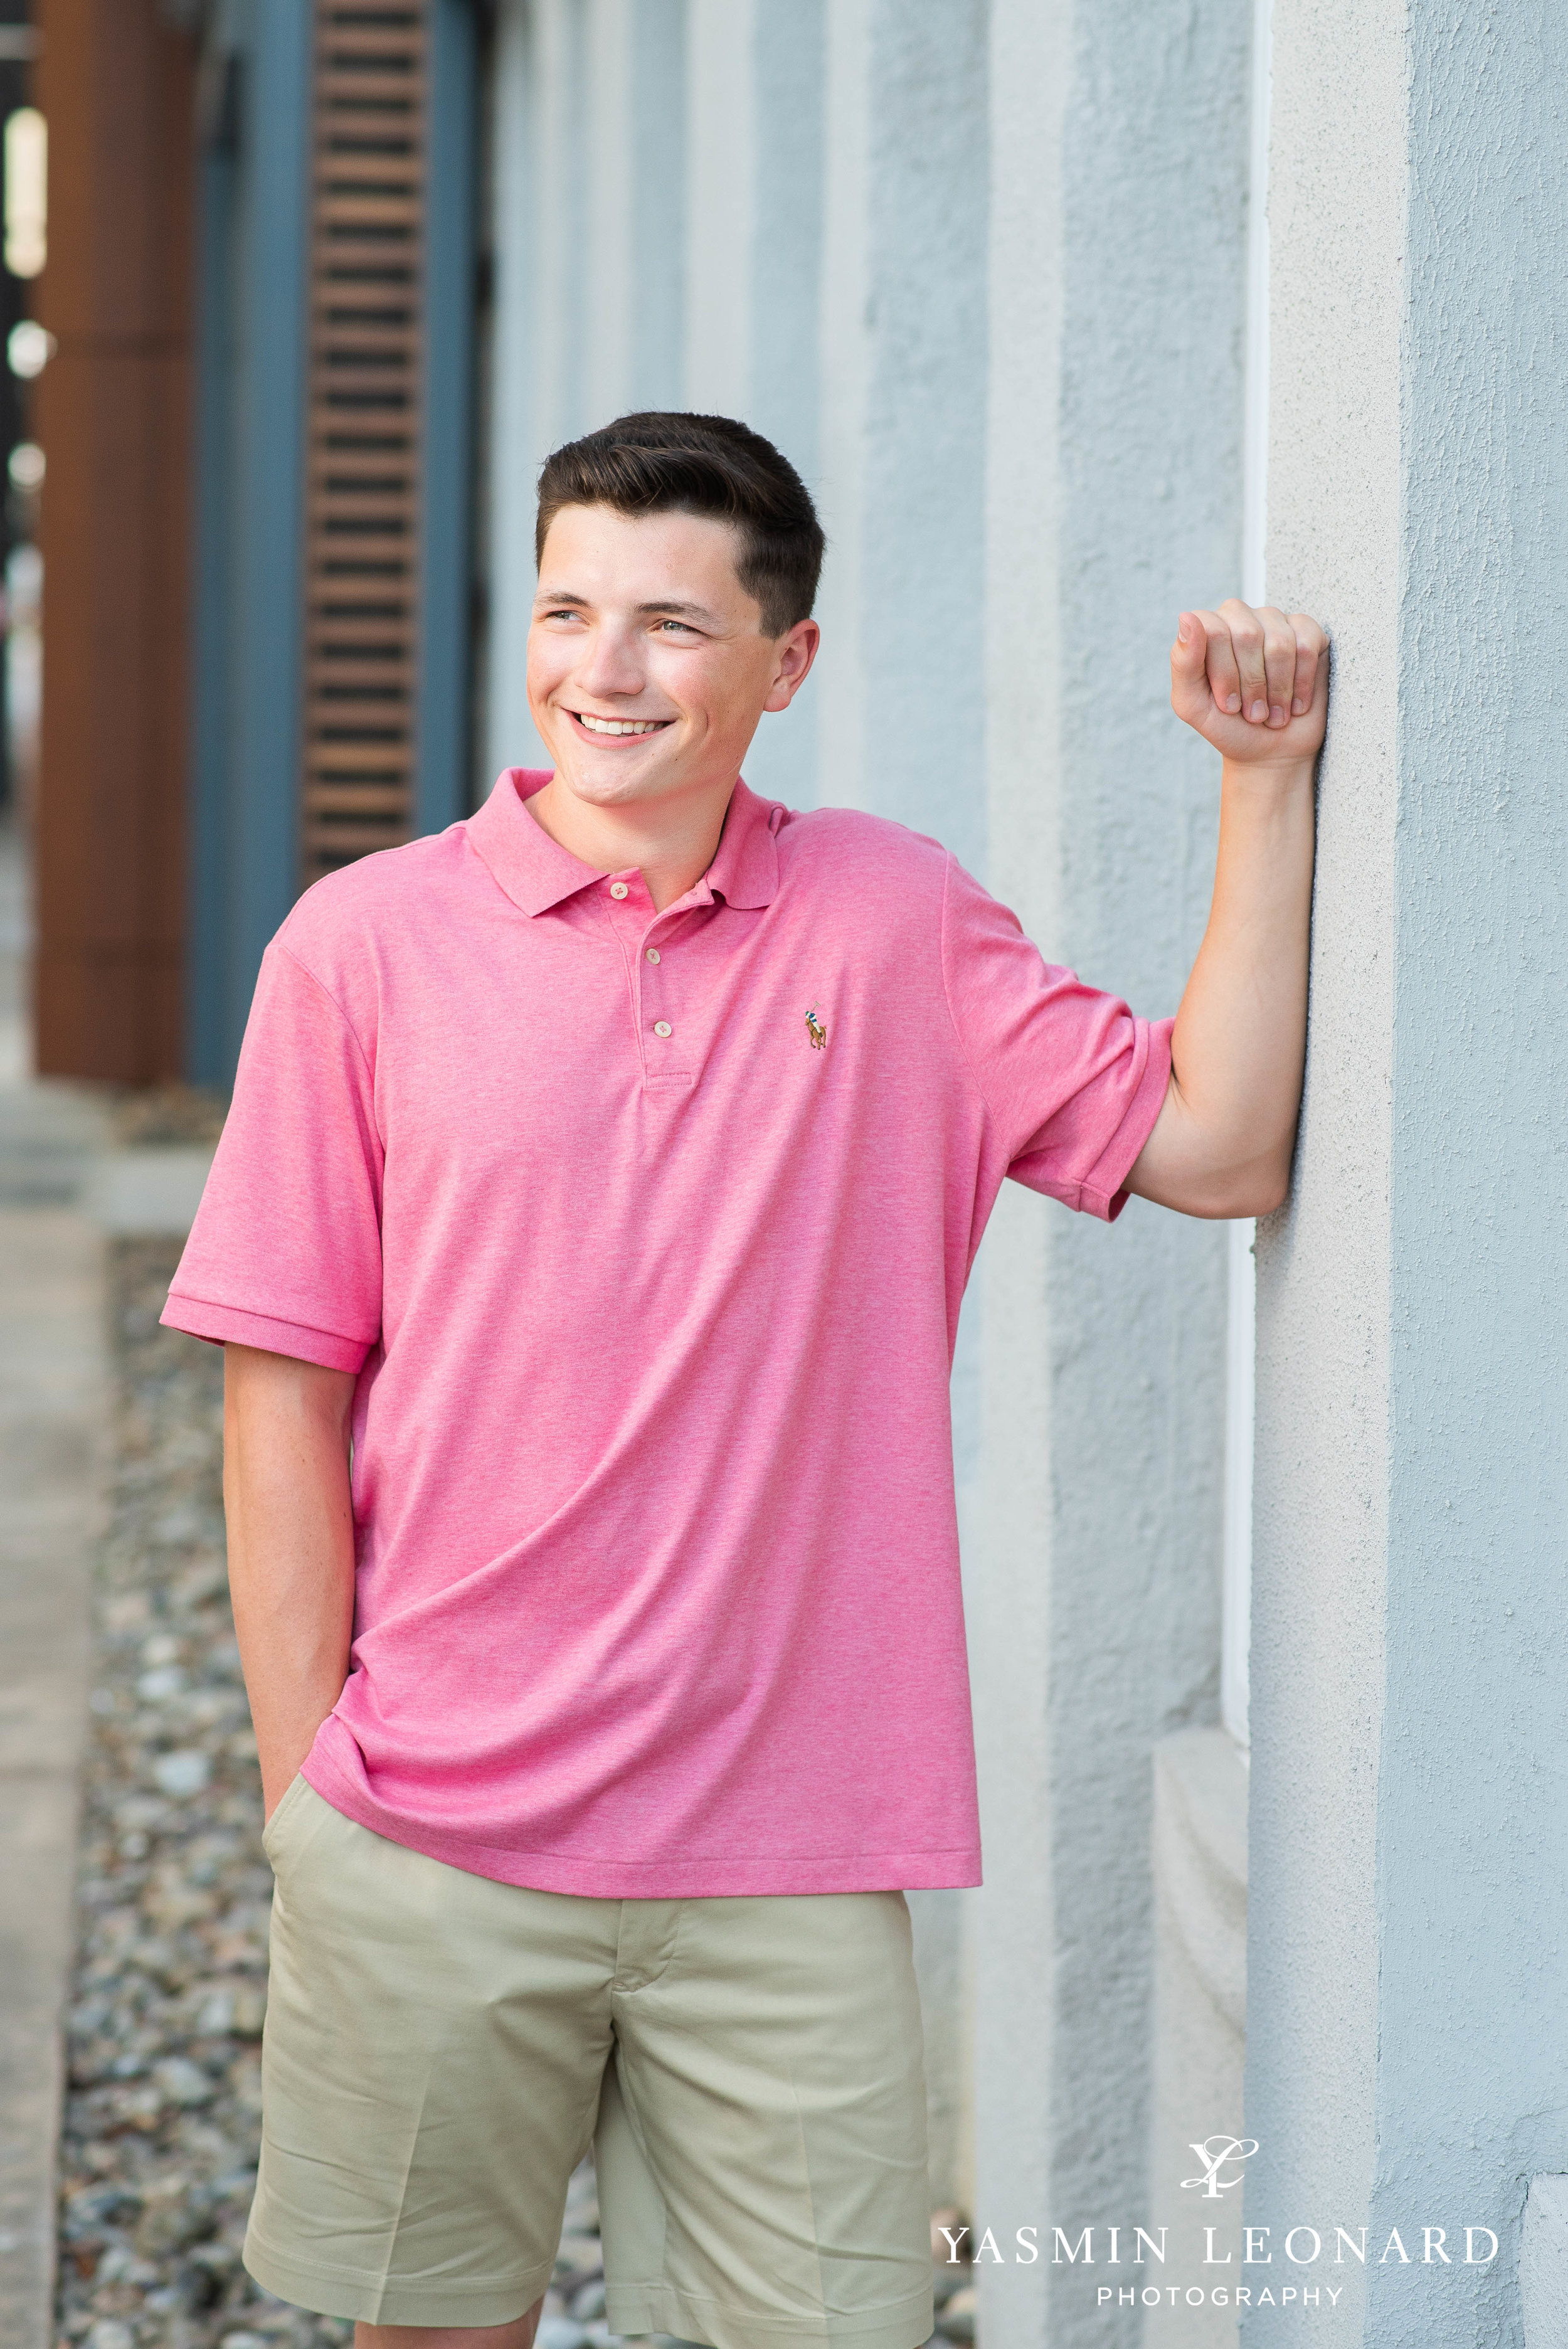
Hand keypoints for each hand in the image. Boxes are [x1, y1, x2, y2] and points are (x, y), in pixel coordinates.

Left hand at [1170, 599, 1328, 766]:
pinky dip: (1301, 683)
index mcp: (1207, 629)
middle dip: (1252, 685)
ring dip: (1278, 689)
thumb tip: (1187, 616)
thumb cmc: (1227, 726)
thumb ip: (1184, 663)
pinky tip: (1296, 703)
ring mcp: (1274, 620)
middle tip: (1253, 714)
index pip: (1214, 631)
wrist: (1270, 750)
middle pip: (1247, 635)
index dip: (1224, 673)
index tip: (1228, 707)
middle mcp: (1239, 617)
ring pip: (1280, 643)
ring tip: (1274, 713)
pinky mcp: (1308, 631)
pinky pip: (1307, 645)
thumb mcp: (1193, 704)